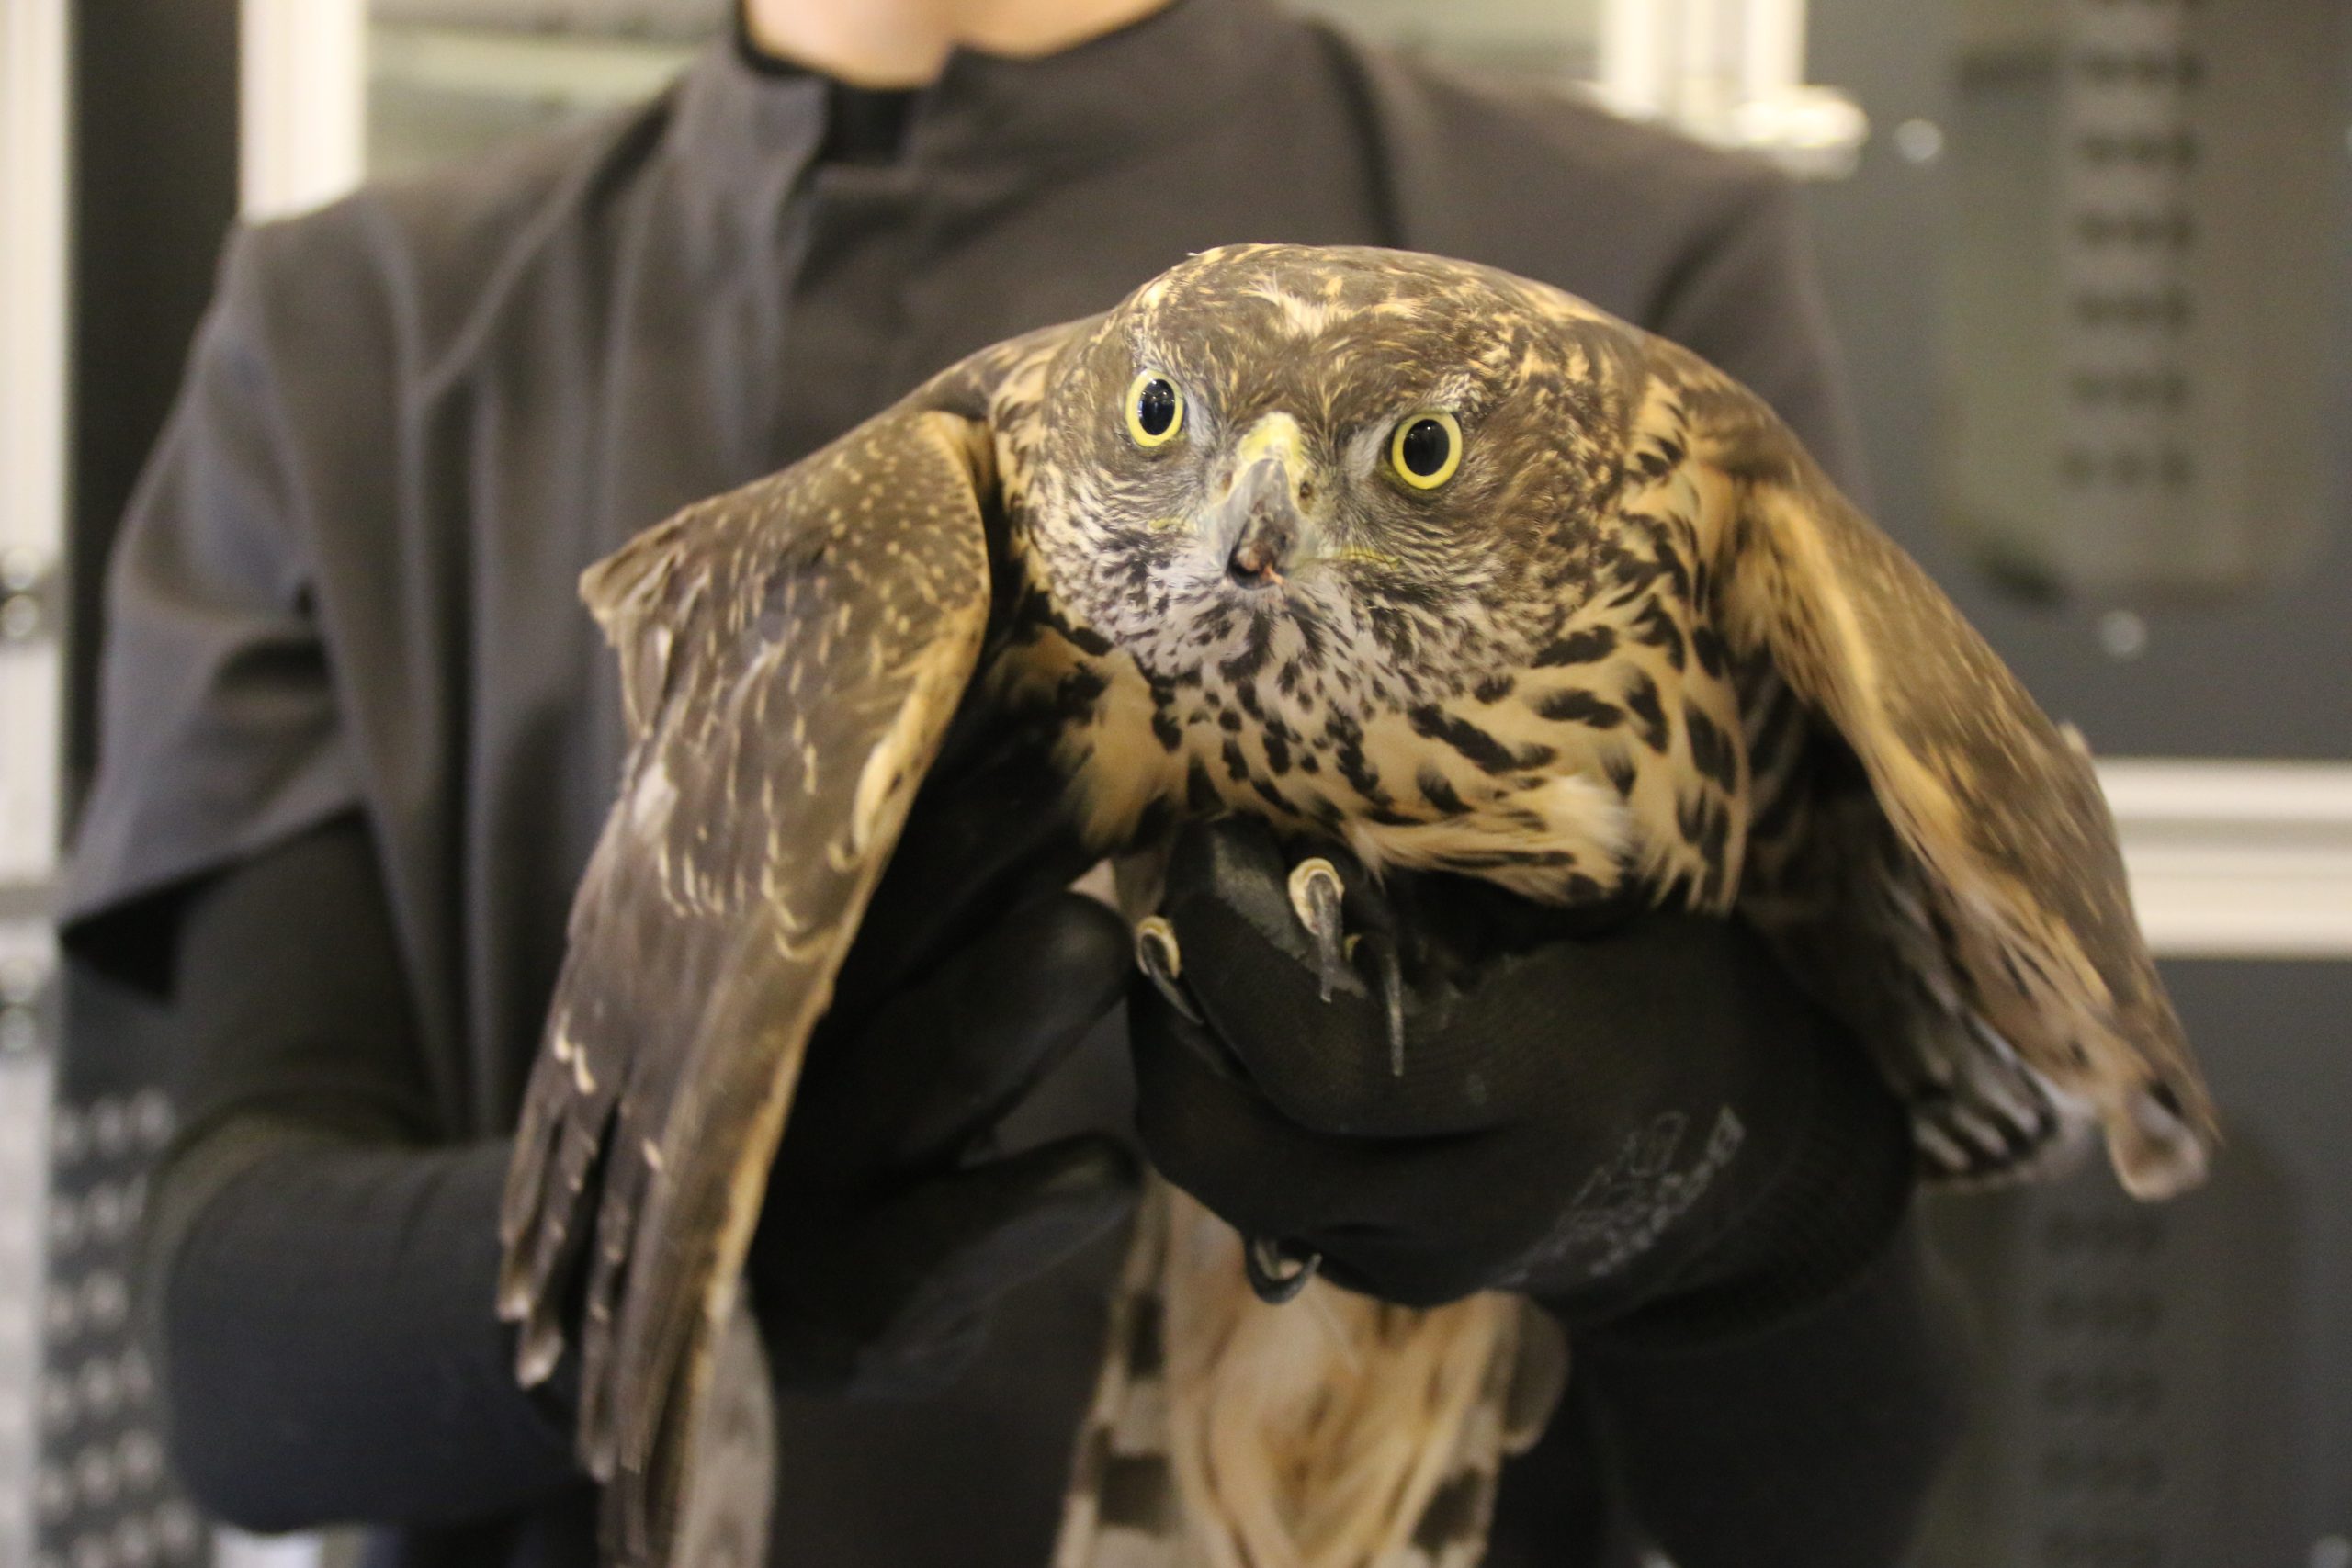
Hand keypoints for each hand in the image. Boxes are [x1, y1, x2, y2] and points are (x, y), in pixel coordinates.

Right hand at [743, 731, 1138, 1393]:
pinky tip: (1108, 1170)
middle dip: (987, 851)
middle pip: (884, 939)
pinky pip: (945, 1256)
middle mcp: (775, 1063)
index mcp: (763, 964)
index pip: (850, 846)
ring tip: (1093, 942)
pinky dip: (1025, 1211)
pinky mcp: (864, 1315)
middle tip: (1089, 770)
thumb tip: (1029, 679)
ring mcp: (811, 1191)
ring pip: (919, 1082)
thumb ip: (904, 866)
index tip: (1033, 678)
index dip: (939, 766)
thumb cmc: (828, 1106)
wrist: (730, 1320)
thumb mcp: (839, 982)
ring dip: (1007, 1010)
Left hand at [1128, 818, 1912, 1325]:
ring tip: (1201, 955)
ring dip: (1180, 1059)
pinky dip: (1226, 1106)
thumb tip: (1282, 776)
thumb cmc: (1661, 978)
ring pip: (1217, 1175)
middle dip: (1166, 1012)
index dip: (1229, 948)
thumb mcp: (1597, 895)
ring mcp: (1417, 1264)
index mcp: (1549, 1084)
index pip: (1319, 1056)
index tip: (1207, 844)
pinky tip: (1250, 1027)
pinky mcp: (1380, 1284)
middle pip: (1223, 1141)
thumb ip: (1454, 864)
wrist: (1727, 1171)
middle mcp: (1469, 1202)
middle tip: (1174, 905)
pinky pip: (1250, 1197)